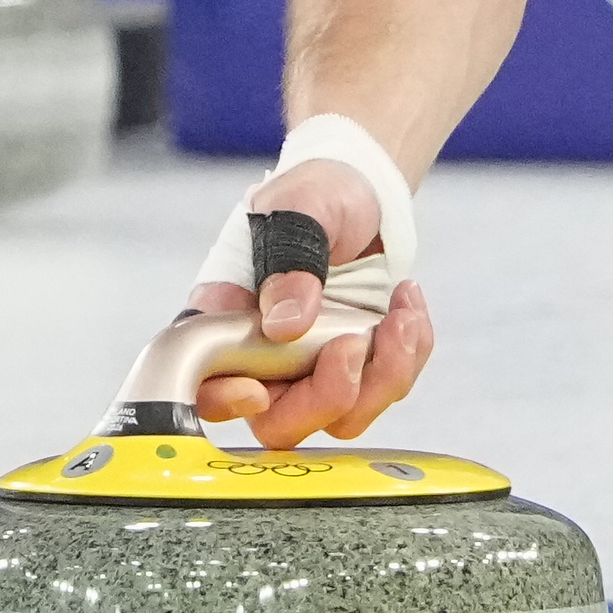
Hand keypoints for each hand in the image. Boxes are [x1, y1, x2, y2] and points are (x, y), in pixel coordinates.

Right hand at [185, 156, 437, 445]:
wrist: (365, 192)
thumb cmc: (318, 192)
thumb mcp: (302, 207)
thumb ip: (291, 257)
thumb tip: (284, 323)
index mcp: (229, 316)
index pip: (205, 381)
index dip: (223, 401)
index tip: (257, 390)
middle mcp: (264, 356)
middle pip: (280, 420)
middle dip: (328, 394)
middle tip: (356, 341)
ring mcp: (312, 368)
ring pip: (341, 416)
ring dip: (383, 375)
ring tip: (402, 316)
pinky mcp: (358, 367)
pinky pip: (384, 390)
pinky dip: (407, 357)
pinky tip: (407, 308)